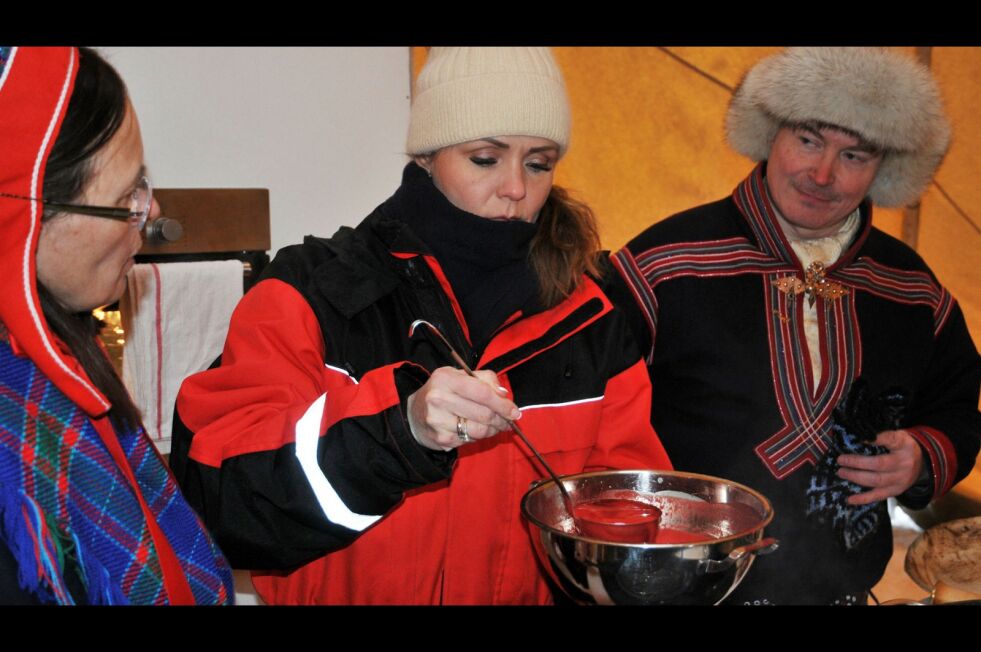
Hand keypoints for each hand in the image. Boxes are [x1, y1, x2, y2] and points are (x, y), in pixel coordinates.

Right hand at [406, 367, 520, 450]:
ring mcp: (438, 420)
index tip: (514, 411)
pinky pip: (470, 440)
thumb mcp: (460, 377)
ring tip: (495, 426)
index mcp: (445, 378)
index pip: (482, 392)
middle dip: (501, 419)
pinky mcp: (440, 438)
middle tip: (508, 421)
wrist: (414, 414)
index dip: (502, 404)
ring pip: (479, 430)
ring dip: (493, 430)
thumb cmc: (443, 392)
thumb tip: (503, 394)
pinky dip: (479, 437)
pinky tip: (476, 430)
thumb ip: (484, 379)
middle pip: (483, 413)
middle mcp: (438, 398)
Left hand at [836, 429, 923, 505]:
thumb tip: (858, 435)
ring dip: (856, 477)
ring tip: (841, 472)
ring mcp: (900, 480)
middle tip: (841, 460)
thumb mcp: (898, 436)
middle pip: (879, 464)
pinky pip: (878, 496)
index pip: (891, 439)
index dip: (876, 439)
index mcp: (904, 445)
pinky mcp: (895, 491)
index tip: (859, 438)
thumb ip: (882, 435)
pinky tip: (850, 499)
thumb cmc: (902, 447)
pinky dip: (863, 498)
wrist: (922, 464)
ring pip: (877, 480)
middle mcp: (904, 463)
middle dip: (857, 462)